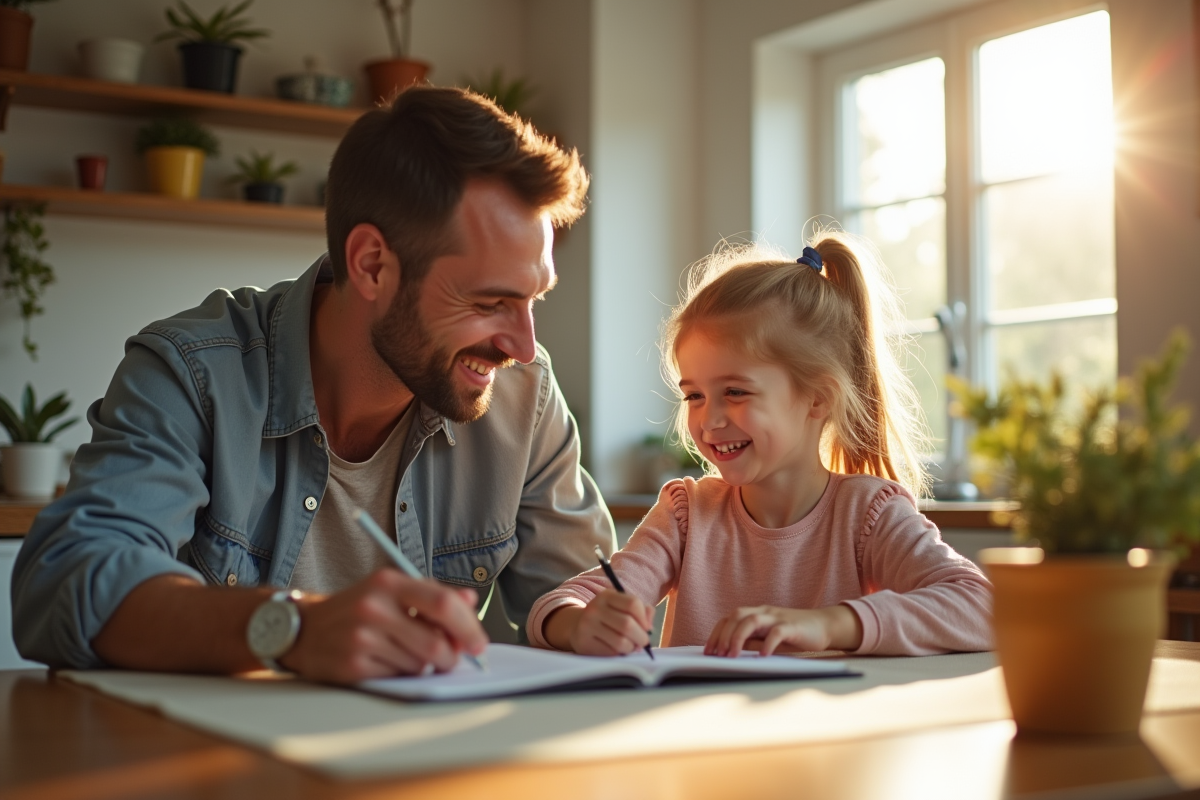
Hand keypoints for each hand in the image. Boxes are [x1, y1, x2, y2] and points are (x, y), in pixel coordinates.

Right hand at [280, 568, 487, 682]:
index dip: (468, 626)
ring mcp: (362, 638)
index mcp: (388, 582)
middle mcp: (374, 607)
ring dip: (424, 665)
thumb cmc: (356, 609)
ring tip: (405, 652)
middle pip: (436, 643)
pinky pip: (398, 677)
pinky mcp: (353, 666)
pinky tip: (386, 661)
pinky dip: (401, 673)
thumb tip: (471, 601)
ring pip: (420, 664)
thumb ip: (432, 594)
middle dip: (451, 657)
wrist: (304, 630)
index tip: (478, 643)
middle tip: (452, 659)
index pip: (442, 603)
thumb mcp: (391, 590)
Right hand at [545, 589, 653, 655]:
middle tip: (643, 642)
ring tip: (630, 646)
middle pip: (627, 625)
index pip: (632, 604)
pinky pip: (611, 653)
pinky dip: (620, 654)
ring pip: (621, 642)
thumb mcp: (622, 607)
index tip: (647, 627)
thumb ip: (642, 611)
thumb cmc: (608, 617)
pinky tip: (618, 650)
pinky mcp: (584, 642)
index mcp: (607, 595)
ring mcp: (587, 625)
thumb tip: (649, 627)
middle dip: (641, 637)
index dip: (644, 618)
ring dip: (631, 648)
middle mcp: (595, 608)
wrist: (578, 626)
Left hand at [705, 605, 862, 656]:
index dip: (716, 633)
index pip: (728, 618)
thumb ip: (751, 640)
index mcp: (755, 613)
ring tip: (732, 656)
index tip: (708, 652)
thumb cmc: (793, 634)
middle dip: (723, 635)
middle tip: (717, 655)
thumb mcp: (767, 637)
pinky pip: (777, 632)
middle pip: (736, 616)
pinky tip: (762, 656)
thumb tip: (730, 651)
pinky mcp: (792, 626)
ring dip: (738, 638)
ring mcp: (778, 617)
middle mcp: (764, 612)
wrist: (823, 626)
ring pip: (751, 620)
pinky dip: (767, 644)